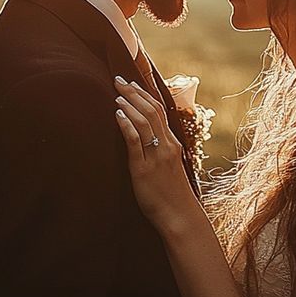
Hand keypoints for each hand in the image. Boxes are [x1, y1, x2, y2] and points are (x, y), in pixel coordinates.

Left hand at [114, 79, 196, 230]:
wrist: (179, 216)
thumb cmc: (172, 194)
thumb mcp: (168, 168)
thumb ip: (159, 151)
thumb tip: (145, 139)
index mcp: (172, 144)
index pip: (159, 110)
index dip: (144, 94)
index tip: (130, 82)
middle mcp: (166, 146)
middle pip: (151, 110)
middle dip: (133, 93)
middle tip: (118, 80)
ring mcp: (156, 157)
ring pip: (144, 122)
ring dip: (129, 105)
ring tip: (116, 94)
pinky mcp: (144, 170)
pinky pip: (136, 142)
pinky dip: (126, 125)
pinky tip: (117, 115)